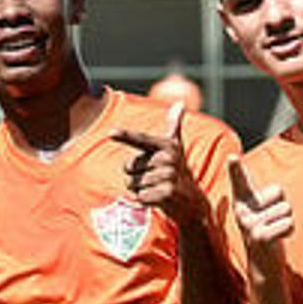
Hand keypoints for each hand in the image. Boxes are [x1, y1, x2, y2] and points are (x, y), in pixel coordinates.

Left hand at [112, 101, 209, 227]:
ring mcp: (169, 176)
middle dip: (135, 175)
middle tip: (154, 177)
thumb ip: (173, 124)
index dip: (125, 135)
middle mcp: (169, 159)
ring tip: (156, 187)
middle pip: (128, 167)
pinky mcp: (166, 194)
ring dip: (140, 189)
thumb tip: (180, 102)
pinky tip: (158, 198)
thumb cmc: (177, 170)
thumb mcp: (175, 147)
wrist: (192, 200)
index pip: (141, 139)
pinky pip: (139, 197)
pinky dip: (144, 200)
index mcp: (167, 145)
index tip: (110, 132)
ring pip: (132, 183)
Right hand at [226, 156, 291, 273]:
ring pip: (286, 209)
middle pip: (279, 191)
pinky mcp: (260, 236)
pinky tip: (277, 240)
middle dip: (283, 206)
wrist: (262, 266)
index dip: (236, 169)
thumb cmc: (266, 233)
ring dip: (287, 221)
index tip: (232, 157)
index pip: (240, 181)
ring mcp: (249, 224)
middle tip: (272, 223)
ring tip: (274, 232)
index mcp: (243, 202)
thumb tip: (261, 183)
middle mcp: (242, 211)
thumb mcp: (262, 211)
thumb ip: (265, 195)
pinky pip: (288, 223)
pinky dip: (289, 231)